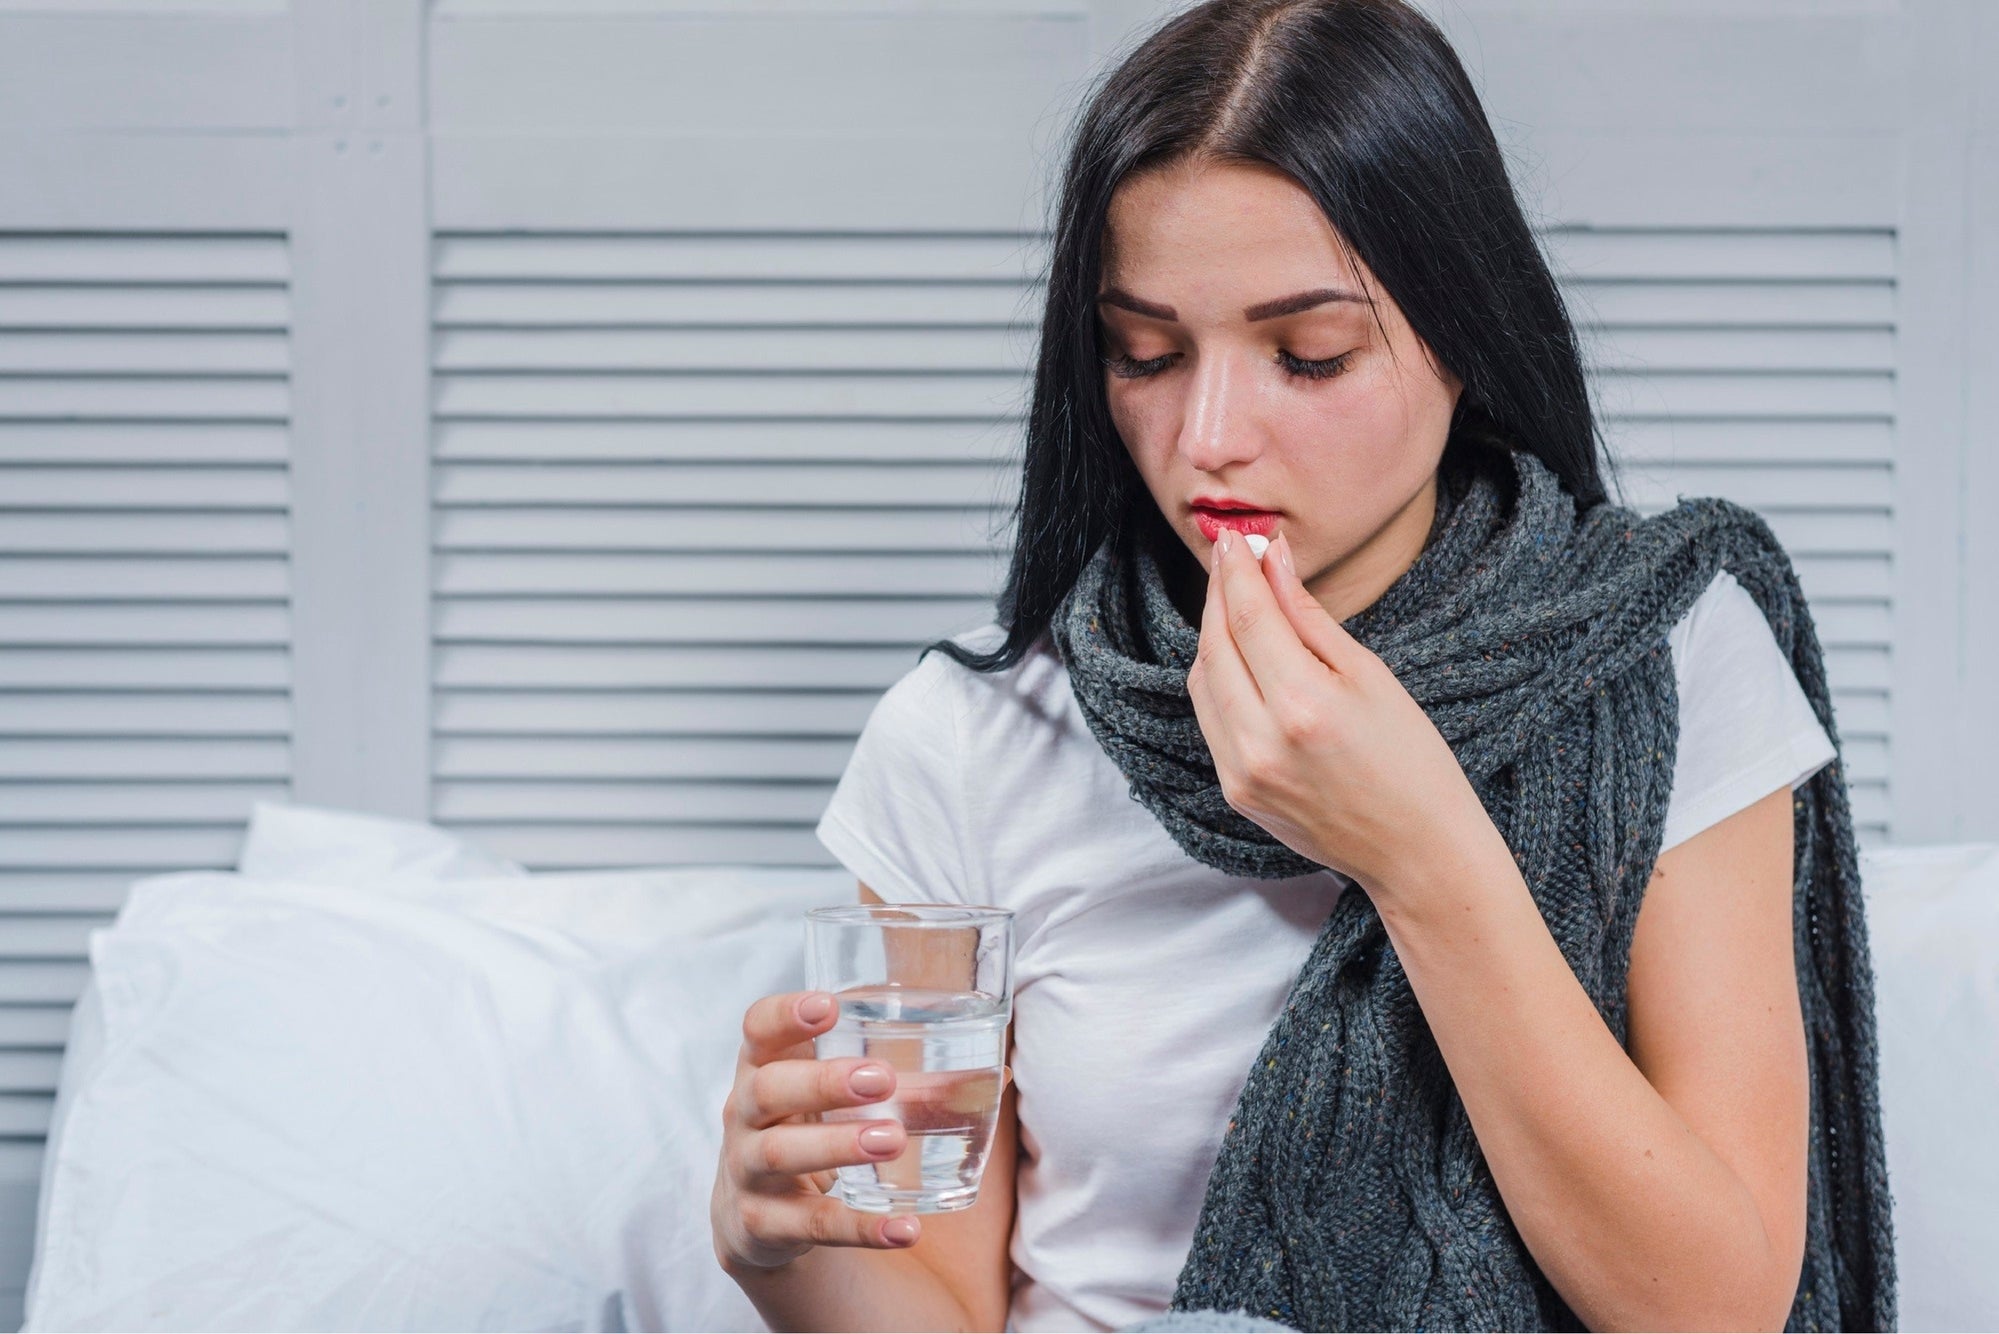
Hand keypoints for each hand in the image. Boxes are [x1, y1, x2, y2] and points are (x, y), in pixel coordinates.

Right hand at [711, 989, 918, 1271]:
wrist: (756, 1217)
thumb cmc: (809, 1128)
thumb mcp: (837, 1098)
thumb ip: (910, 1081)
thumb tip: (1000, 1073)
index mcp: (762, 1067)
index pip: (757, 1029)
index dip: (786, 1014)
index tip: (830, 1005)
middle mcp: (742, 1114)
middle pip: (767, 1090)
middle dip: (822, 1082)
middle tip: (881, 1079)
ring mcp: (745, 1171)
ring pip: (779, 1155)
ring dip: (837, 1145)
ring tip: (893, 1140)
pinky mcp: (760, 1226)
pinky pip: (809, 1226)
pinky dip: (859, 1229)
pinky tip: (904, 1228)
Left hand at [1187, 527, 1499, 895]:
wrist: (1416, 852)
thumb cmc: (1412, 760)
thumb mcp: (1370, 676)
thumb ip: (1309, 616)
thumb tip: (1272, 558)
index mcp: (1302, 706)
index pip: (1248, 617)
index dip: (1235, 571)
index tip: (1235, 538)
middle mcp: (1260, 741)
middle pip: (1214, 645)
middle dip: (1219, 595)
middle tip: (1232, 558)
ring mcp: (1241, 772)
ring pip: (1202, 681)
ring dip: (1211, 634)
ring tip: (1236, 601)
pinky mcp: (1235, 791)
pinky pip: (1209, 719)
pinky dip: (1216, 679)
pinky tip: (1238, 656)